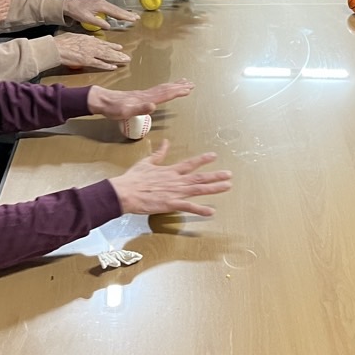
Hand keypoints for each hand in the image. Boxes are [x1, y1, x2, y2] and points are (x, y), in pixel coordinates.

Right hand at [53, 33, 129, 71]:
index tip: (120, 48)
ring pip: (107, 56)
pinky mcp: (87, 61)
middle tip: (127, 57)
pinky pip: (99, 64)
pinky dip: (107, 66)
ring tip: (125, 61)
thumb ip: (84, 38)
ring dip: (117, 59)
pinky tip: (114, 67)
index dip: (112, 46)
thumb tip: (91, 38)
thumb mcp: (75, 36)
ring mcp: (90, 53)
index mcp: (89, 39)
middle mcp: (92, 45)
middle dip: (119, 54)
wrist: (56, 47)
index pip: (103, 43)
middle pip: (108, 50)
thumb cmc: (62, 42)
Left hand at [61, 0, 135, 29]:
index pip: (116, 12)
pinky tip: (120, 14)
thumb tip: (108, 26)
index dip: (125, 16)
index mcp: (101, 6)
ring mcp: (101, 1)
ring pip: (115, 8)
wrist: (69, 5)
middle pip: (118, 9)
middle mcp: (103, 2)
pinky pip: (111, 7)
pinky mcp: (99, 2)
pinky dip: (117, 11)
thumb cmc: (76, 11)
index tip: (133, 19)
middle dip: (127, 13)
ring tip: (131, 16)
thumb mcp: (86, 18)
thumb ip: (98, 22)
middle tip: (137, 17)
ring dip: (123, 12)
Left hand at [87, 80, 192, 120]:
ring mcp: (143, 95)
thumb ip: (139, 109)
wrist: (102, 100)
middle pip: (166, 89)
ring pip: (162, 88)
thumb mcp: (125, 112)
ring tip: (183, 83)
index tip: (188, 89)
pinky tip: (165, 89)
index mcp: (146, 99)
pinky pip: (157, 90)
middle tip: (191, 84)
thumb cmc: (113, 109)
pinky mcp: (140, 96)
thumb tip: (154, 106)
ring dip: (173, 86)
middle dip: (179, 87)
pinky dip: (165, 88)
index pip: (165, 94)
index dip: (177, 92)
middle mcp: (146, 95)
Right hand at [112, 139, 231, 215]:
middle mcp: (176, 180)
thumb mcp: (146, 162)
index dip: (203, 159)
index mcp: (170, 171)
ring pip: (198, 189)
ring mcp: (175, 192)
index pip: (190, 163)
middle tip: (229, 174)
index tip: (214, 156)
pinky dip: (200, 210)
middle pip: (199, 177)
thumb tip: (165, 142)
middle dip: (215, 176)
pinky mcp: (170, 204)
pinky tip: (211, 212)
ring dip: (214, 188)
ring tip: (227, 186)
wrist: (125, 192)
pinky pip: (188, 207)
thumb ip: (158, 153)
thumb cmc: (133, 178)